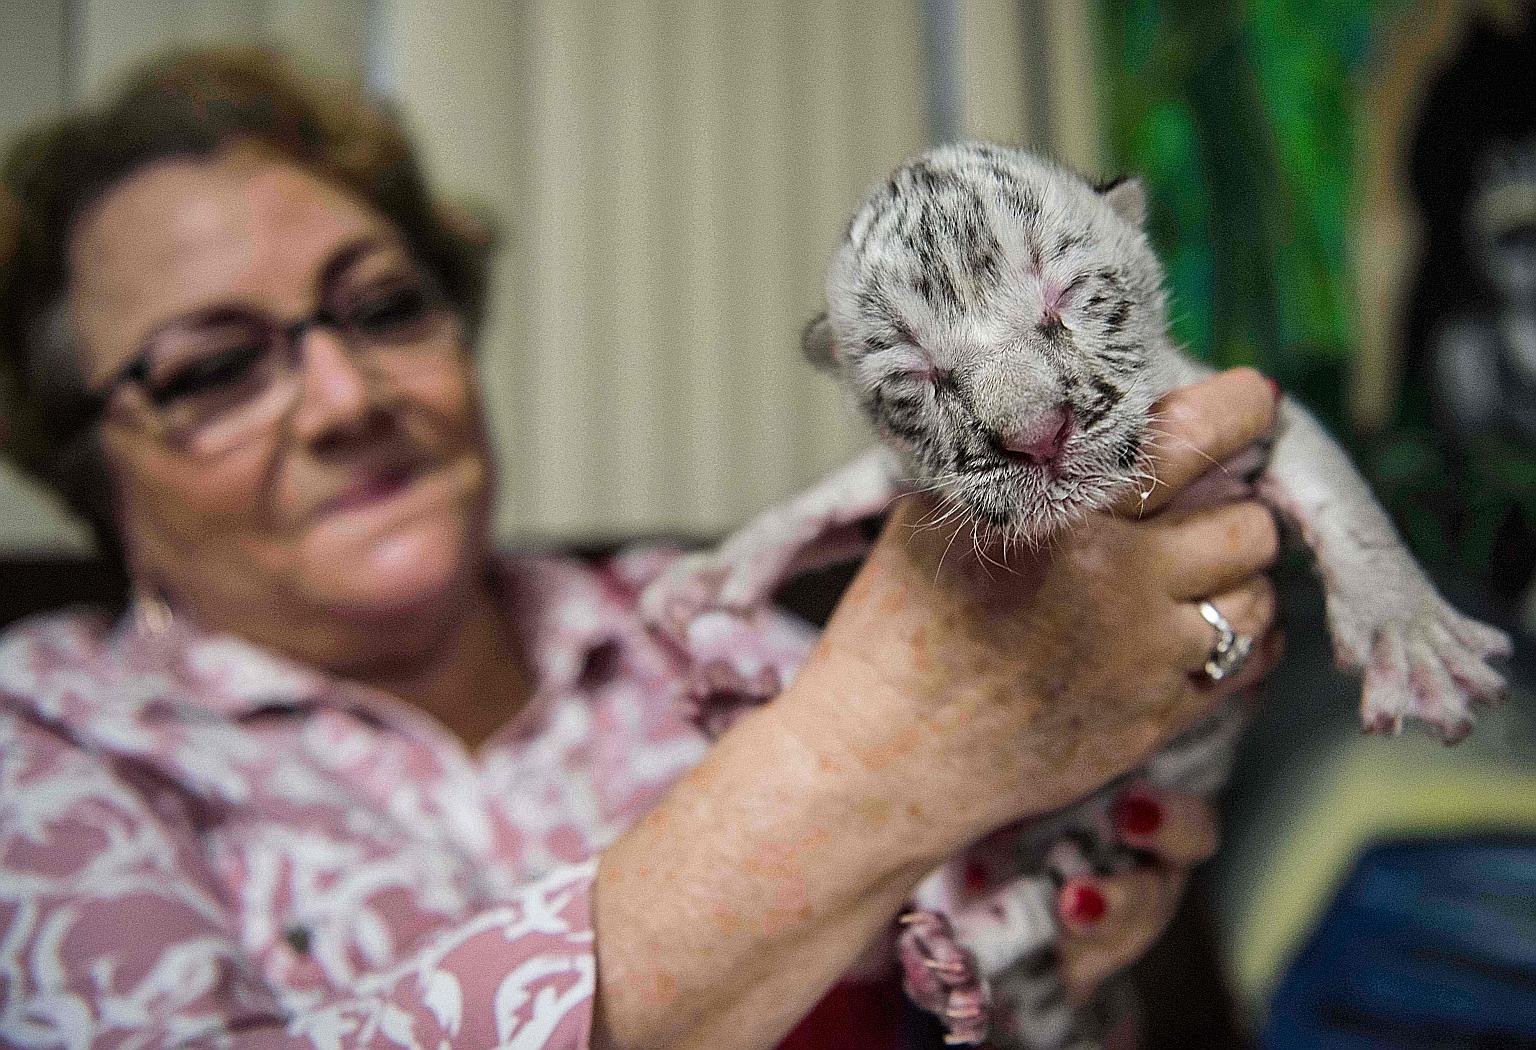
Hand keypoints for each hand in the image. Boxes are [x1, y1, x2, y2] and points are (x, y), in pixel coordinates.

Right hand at [595, 369, 1282, 1049]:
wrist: (882, 756)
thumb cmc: (898, 625)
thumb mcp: (937, 510)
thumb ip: (1017, 453)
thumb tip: (1086, 395)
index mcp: (1066, 513)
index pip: (1198, 435)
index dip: (1241, 409)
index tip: (1247, 403)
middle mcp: (1122, 582)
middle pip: (1249, 523)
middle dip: (1234, 505)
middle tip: (1203, 503)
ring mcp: (1146, 659)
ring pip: (1258, 597)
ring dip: (1233, 577)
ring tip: (1187, 571)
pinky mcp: (1156, 720)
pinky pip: (1242, 664)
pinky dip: (1229, 638)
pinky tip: (1185, 626)